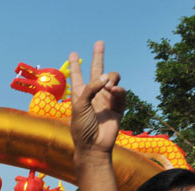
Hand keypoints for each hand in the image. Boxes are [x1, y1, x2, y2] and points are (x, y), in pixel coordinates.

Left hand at [69, 41, 125, 155]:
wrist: (94, 145)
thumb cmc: (82, 127)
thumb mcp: (79, 105)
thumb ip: (91, 88)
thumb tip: (106, 77)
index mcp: (80, 94)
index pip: (77, 76)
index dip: (75, 65)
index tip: (73, 53)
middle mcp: (93, 94)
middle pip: (97, 70)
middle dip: (98, 56)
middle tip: (99, 43)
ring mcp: (106, 99)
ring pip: (112, 79)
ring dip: (111, 78)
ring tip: (108, 86)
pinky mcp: (118, 106)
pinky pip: (121, 92)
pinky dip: (118, 90)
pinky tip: (113, 92)